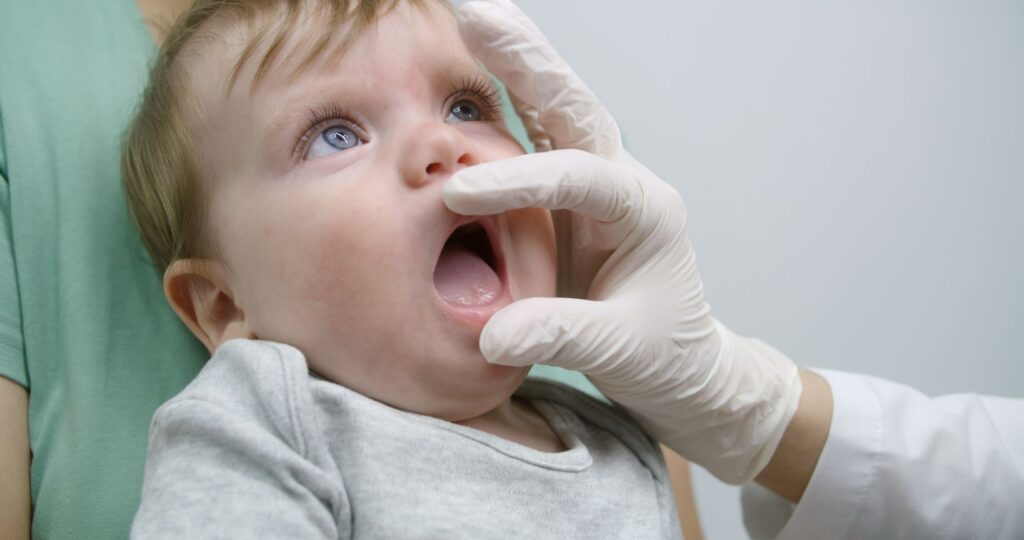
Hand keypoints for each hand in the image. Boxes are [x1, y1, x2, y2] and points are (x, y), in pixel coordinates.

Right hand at [446, 0, 802, 483]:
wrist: (683, 365)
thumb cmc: (663, 356)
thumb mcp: (618, 352)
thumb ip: (561, 336)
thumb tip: (494, 335)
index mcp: (644, 211)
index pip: (580, 177)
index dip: (519, 180)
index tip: (460, 196)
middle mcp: (622, 181)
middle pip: (571, 105)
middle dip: (523, 58)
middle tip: (471, 10)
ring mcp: (595, 182)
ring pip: (551, 105)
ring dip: (510, 58)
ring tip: (466, 11)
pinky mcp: (568, 194)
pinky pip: (533, 133)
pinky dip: (501, 93)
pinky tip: (470, 62)